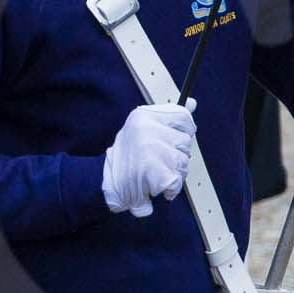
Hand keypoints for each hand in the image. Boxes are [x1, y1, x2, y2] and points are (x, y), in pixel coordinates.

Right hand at [103, 101, 196, 217]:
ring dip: (174, 173)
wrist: (102, 182)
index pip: (183, 117)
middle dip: (177, 156)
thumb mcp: (142, 128)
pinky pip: (178, 180)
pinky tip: (155, 186)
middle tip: (156, 161)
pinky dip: (170, 189)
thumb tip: (192, 103)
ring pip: (184, 162)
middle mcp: (147, 129)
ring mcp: (150, 149)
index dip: (184, 132)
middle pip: (186, 141)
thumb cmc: (126, 157)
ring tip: (154, 174)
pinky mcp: (154, 171)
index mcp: (144, 115)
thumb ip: (168, 117)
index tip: (174, 141)